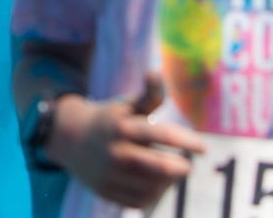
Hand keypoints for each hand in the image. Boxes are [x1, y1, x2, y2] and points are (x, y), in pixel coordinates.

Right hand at [46, 74, 204, 209]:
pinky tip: (157, 184)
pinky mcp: (106, 192)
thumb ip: (149, 94)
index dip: (187, 141)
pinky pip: (139, 200)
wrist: (70, 139)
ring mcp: (109, 174)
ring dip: (168, 182)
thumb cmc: (110, 120)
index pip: (163, 134)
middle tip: (187, 165)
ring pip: (152, 187)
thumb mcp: (127, 105)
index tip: (203, 147)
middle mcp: (115, 152)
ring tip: (171, 172)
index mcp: (123, 127)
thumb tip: (155, 72)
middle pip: (159, 167)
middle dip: (180, 167)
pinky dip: (153, 195)